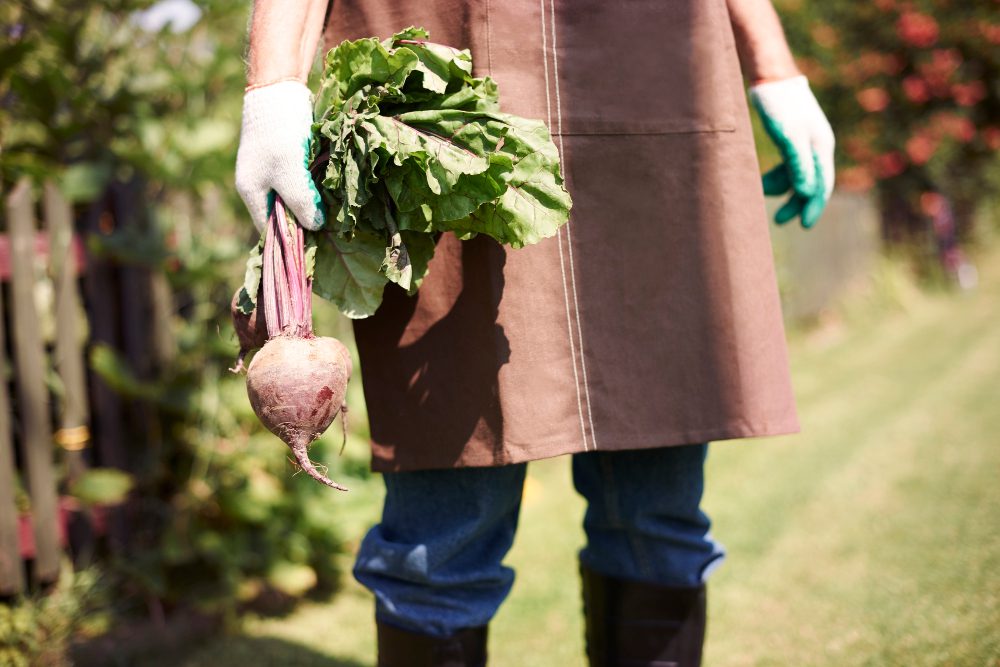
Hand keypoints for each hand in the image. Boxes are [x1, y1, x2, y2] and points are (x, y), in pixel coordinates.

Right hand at [236, 80, 324, 231]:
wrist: (280, 90)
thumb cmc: (280, 134)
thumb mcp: (291, 173)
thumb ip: (301, 203)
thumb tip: (314, 226)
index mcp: (252, 192)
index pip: (269, 229)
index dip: (290, 239)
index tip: (316, 246)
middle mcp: (259, 185)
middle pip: (282, 215)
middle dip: (304, 222)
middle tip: (330, 232)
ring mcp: (273, 171)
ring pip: (294, 198)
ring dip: (312, 205)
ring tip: (334, 216)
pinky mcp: (288, 159)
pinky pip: (301, 182)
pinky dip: (314, 188)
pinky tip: (332, 194)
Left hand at [750, 75, 834, 228]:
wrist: (770, 76)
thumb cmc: (779, 105)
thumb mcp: (787, 136)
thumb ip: (797, 165)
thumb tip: (804, 193)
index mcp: (820, 146)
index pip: (822, 184)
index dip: (813, 206)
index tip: (804, 226)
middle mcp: (817, 145)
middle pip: (811, 182)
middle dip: (796, 203)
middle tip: (779, 221)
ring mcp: (805, 140)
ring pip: (797, 174)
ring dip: (782, 188)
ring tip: (762, 193)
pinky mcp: (792, 136)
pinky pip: (788, 163)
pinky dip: (777, 174)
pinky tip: (762, 180)